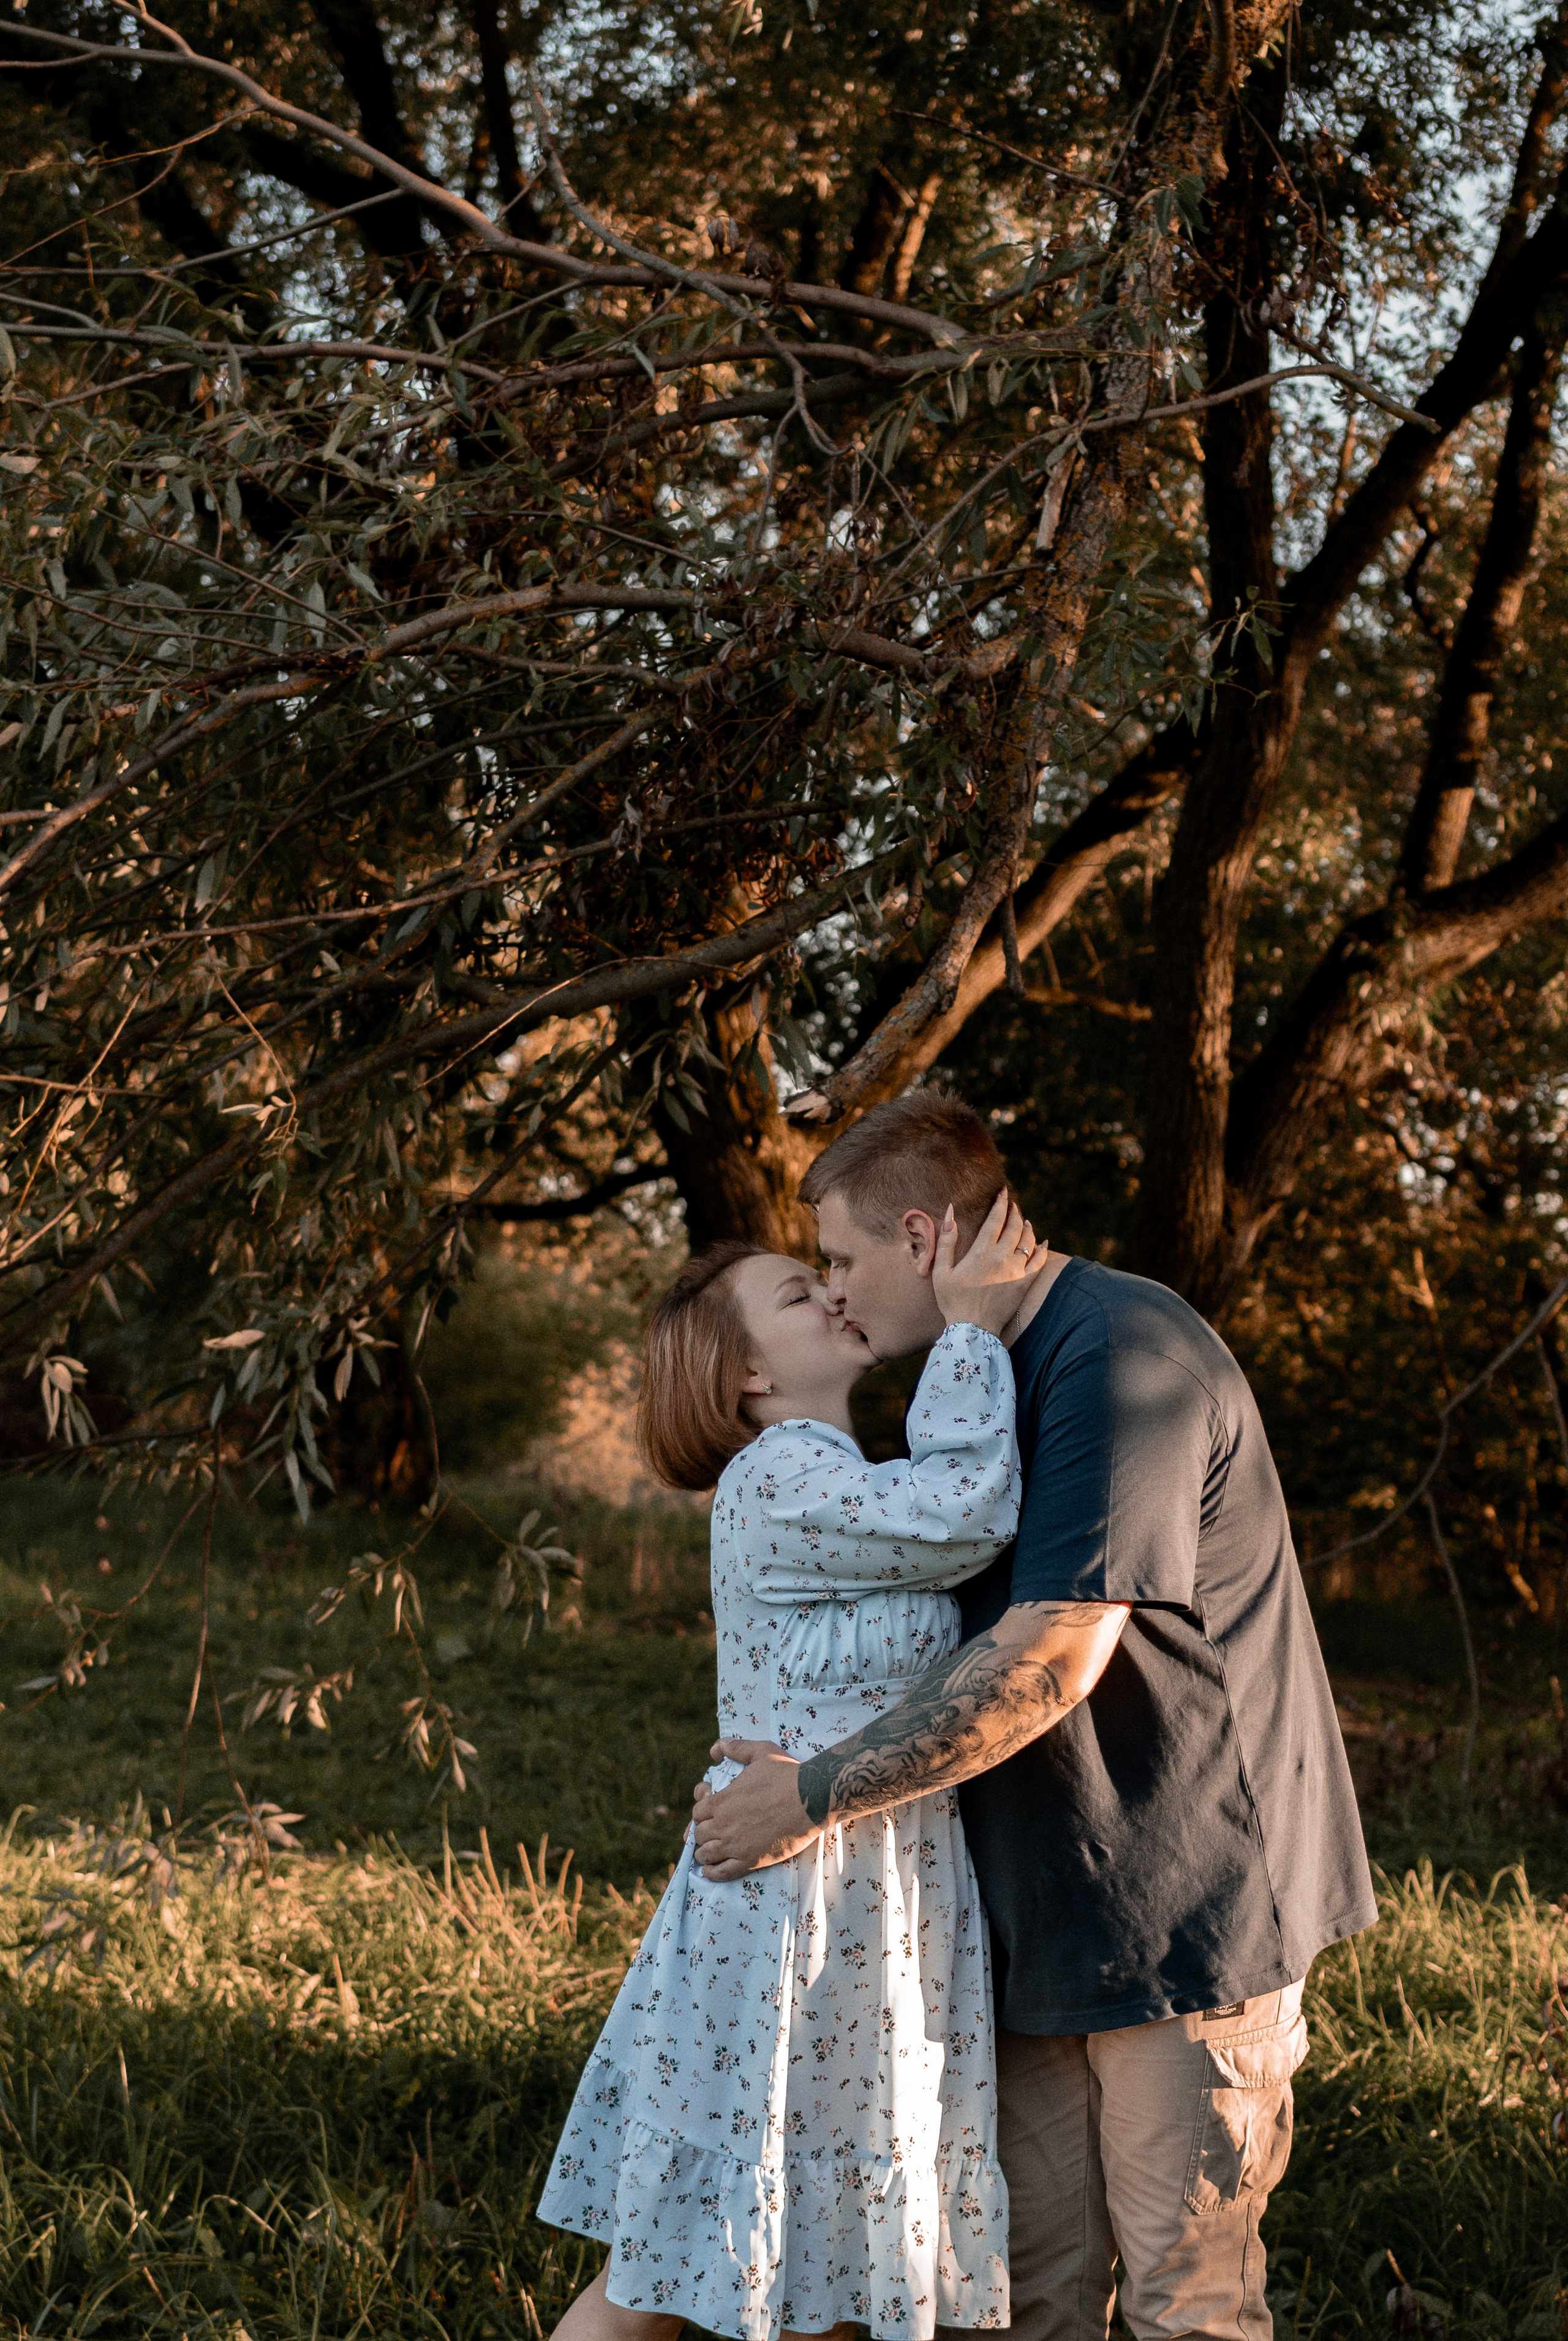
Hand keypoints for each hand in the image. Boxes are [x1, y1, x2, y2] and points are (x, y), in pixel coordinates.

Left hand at [691, 1739, 819, 1879]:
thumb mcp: (761, 1752)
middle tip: (709, 1832)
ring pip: (706, 1854)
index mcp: (722, 1800)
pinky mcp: (751, 1860)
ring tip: (707, 1852)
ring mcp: (736, 1845)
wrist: (811, 1799)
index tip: (708, 1812)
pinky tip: (708, 1871)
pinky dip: (711, 1873)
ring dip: (703, 1853)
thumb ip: (737, 1748)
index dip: (700, 1812)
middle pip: (699, 1834)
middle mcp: (724, 1824)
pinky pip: (722, 1873)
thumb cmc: (787, 1774)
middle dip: (701, 1832)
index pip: (697, 1812)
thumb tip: (717, 1747)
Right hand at [931, 1188, 1044, 1337]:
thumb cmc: (952, 1300)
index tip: (1003, 1191)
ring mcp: (1016, 1271)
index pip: (996, 1218)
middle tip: (1012, 1204)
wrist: (972, 1329)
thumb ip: (947, 1240)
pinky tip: (1043, 1243)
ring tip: (1025, 1222)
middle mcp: (1002, 1257)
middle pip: (1015, 1226)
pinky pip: (1039, 1262)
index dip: (1001, 1202)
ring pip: (1028, 1241)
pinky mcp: (1024, 1284)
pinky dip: (1043, 1250)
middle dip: (1015, 1212)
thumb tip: (950, 1212)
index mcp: (982, 1251)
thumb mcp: (941, 1270)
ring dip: (1027, 1228)